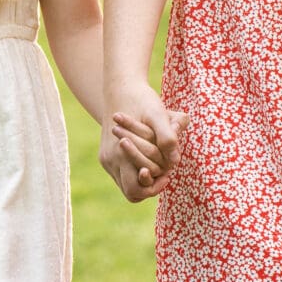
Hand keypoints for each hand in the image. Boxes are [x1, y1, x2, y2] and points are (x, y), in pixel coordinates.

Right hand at [101, 80, 184, 203]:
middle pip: (132, 192)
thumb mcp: (158, 114)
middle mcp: (109, 160)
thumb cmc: (142, 100)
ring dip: (145, 180)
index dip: (156, 185)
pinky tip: (151, 159)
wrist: (121, 89)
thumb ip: (167, 137)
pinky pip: (124, 176)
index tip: (168, 174)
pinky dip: (137, 172)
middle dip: (151, 185)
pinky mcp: (106, 157)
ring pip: (127, 186)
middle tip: (166, 173)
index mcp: (119, 152)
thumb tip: (175, 161)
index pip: (137, 188)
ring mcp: (106, 160)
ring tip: (160, 166)